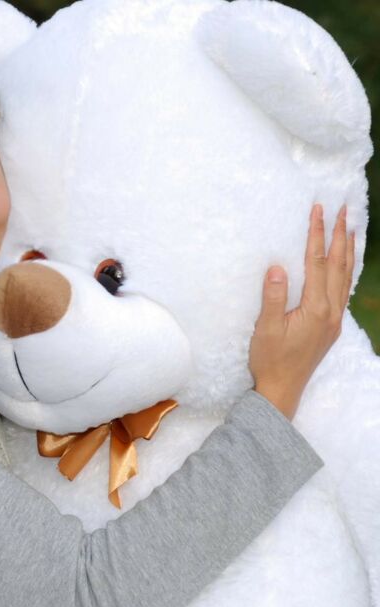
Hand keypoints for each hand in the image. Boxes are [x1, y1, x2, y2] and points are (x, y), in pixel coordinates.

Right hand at [249, 204, 354, 419]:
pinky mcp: (330, 326)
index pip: (318, 263)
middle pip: (339, 266)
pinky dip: (346, 270)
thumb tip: (277, 267)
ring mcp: (333, 320)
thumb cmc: (269, 360)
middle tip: (343, 210)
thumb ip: (273, 297)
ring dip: (348, 251)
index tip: (318, 210)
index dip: (317, 235)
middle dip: (340, 235)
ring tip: (350, 229)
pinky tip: (343, 265)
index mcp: (315, 309)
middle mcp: (331, 312)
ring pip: (346, 277)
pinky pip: (344, 290)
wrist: (282, 389)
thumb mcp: (264, 329)